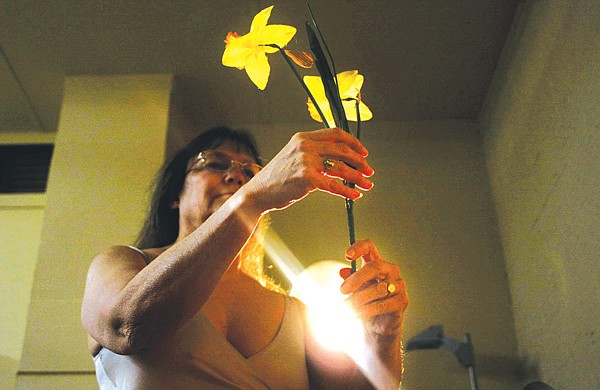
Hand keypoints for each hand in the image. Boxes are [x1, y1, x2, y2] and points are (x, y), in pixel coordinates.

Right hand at [246, 128, 373, 210]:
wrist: (258, 193)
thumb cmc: (277, 178)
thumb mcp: (294, 157)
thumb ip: (313, 153)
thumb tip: (339, 160)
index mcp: (303, 138)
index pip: (335, 133)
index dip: (353, 142)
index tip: (363, 152)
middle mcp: (305, 146)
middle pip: (342, 149)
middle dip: (360, 160)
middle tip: (369, 170)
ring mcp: (306, 161)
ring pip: (341, 167)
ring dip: (358, 177)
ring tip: (367, 184)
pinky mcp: (307, 179)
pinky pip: (334, 185)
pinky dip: (347, 191)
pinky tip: (355, 195)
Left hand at [340, 239, 408, 337]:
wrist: (377, 325)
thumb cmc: (365, 303)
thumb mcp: (354, 290)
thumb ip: (350, 280)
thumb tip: (342, 271)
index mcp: (376, 263)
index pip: (369, 247)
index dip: (359, 248)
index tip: (347, 256)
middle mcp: (390, 270)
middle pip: (375, 266)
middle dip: (357, 278)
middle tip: (343, 290)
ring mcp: (399, 284)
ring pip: (378, 288)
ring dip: (359, 299)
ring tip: (346, 307)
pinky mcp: (402, 301)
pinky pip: (382, 304)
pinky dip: (366, 310)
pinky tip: (357, 314)